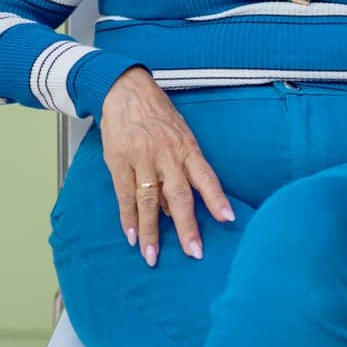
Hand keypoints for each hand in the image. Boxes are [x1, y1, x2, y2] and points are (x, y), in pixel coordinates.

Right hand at [98, 67, 234, 266]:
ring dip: (151, 231)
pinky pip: (124, 194)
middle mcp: (167, 156)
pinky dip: (128, 217)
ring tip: (152, 255)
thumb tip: (176, 208)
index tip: (228, 219)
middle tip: (193, 252)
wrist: (126, 91)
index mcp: (187, 148)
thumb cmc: (158, 115)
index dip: (217, 199)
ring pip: (150, 201)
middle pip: (180, 196)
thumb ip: (181, 168)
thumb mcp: (180, 135)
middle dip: (187, 227)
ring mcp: (142, 159)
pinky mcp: (119, 162)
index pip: (207, 177)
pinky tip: (132, 236)